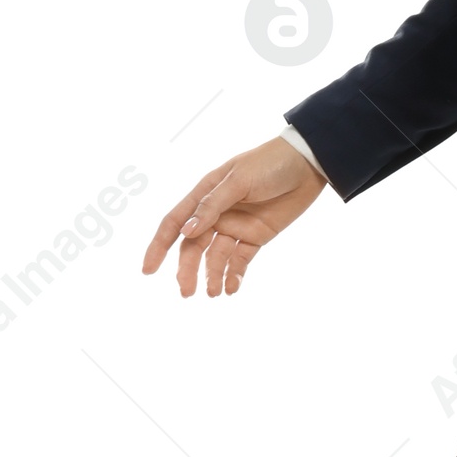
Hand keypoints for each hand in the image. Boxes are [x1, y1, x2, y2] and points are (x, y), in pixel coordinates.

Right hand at [142, 137, 325, 297]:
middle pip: (193, 246)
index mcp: (205, 195)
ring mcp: (236, 226)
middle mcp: (216, 213)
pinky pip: (240, 260)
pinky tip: (231, 288)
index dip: (159, 246)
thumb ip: (212, 207)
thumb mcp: (238, 181)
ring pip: (216, 257)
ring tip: (215, 293)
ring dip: (212, 275)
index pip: (175, 223)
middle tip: (187, 292)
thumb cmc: (269, 163)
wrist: (308, 164)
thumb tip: (186, 232)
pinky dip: (234, 275)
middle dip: (187, 269)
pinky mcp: (256, 236)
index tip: (148, 270)